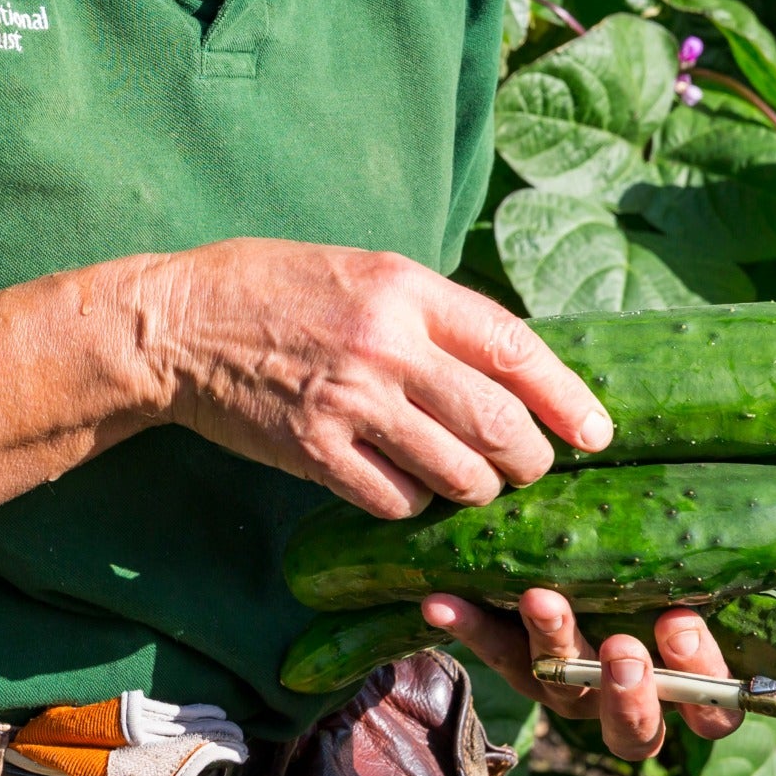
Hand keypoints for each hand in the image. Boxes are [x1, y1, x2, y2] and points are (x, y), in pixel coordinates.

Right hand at [131, 238, 611, 515]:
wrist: (179, 324)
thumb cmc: (273, 290)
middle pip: (498, 422)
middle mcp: (387, 344)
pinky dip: (416, 505)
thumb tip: (506, 362)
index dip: (567, 398)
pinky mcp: (315, 451)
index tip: (596, 434)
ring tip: (474, 487)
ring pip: (458, 472)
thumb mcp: (361, 270)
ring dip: (478, 490)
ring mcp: (351, 401)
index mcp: (405, 289)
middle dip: (530, 460)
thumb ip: (430, 311)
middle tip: (531, 471)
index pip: (515, 347)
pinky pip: (397, 499)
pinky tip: (408, 491)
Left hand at [427, 590, 741, 758]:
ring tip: (540, 599)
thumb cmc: (669, 585)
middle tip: (622, 649)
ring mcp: (572, 692)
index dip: (700, 678)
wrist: (596, 579)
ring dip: (551, 640)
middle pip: (631, 719)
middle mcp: (627, 704)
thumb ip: (703, 579)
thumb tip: (707, 529)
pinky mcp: (525, 671)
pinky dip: (471, 626)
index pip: (712, 714)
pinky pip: (498, 654)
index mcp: (687, 696)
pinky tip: (441, 602)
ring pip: (561, 685)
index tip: (681, 624)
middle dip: (626, 687)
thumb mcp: (694, 587)